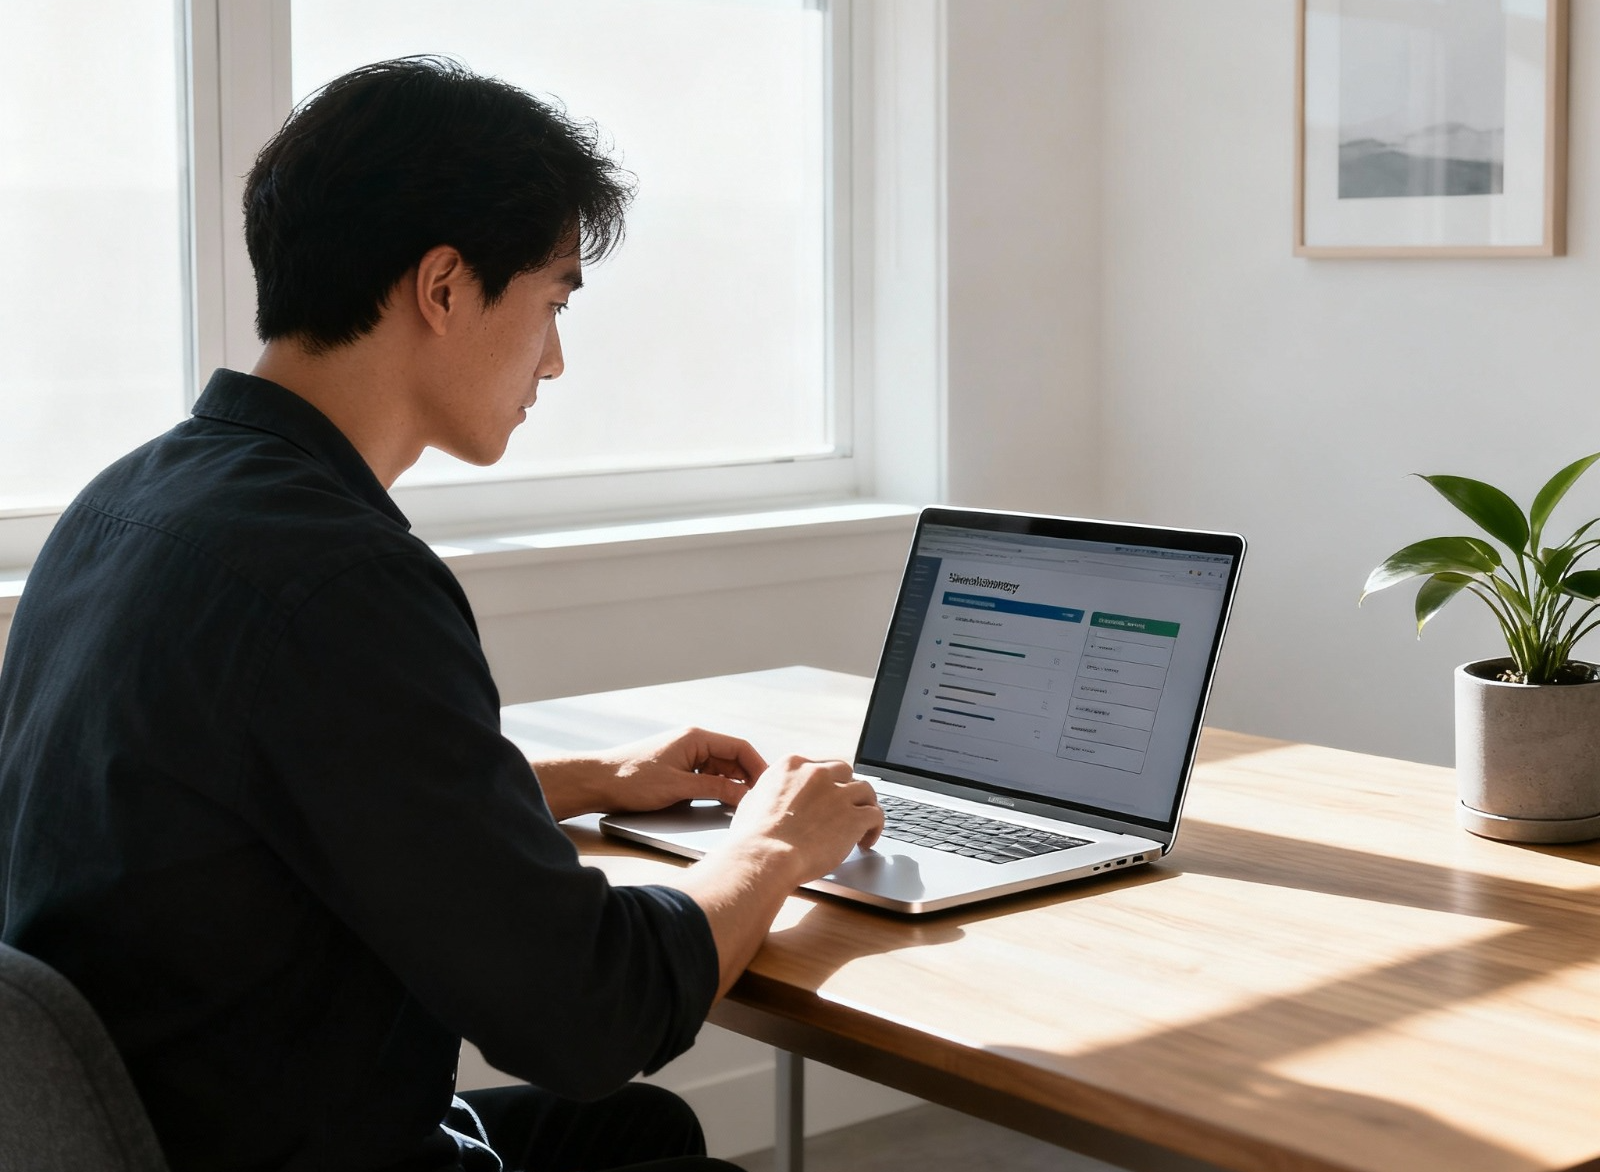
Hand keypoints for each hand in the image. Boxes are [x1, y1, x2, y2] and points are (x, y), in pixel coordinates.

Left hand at [531, 726, 766, 820]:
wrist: (598, 782)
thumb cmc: (632, 779)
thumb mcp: (679, 786)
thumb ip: (715, 789)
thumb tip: (744, 795)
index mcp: (696, 738)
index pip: (740, 747)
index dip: (758, 767)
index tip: (769, 787)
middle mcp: (693, 743)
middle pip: (732, 759)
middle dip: (747, 779)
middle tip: (759, 802)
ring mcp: (685, 756)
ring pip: (720, 770)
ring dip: (732, 785)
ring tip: (743, 806)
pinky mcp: (677, 769)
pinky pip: (706, 777)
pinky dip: (717, 789)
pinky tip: (720, 803)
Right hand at [723, 756, 883, 885]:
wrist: (764, 856)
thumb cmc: (752, 837)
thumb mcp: (753, 801)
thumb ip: (771, 793)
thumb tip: (772, 798)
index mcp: (792, 766)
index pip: (820, 765)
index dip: (828, 782)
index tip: (830, 793)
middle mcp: (818, 774)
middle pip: (845, 773)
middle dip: (847, 790)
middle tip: (846, 807)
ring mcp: (838, 794)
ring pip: (866, 790)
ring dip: (866, 806)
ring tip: (863, 824)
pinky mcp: (853, 817)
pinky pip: (876, 815)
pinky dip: (875, 827)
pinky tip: (868, 840)